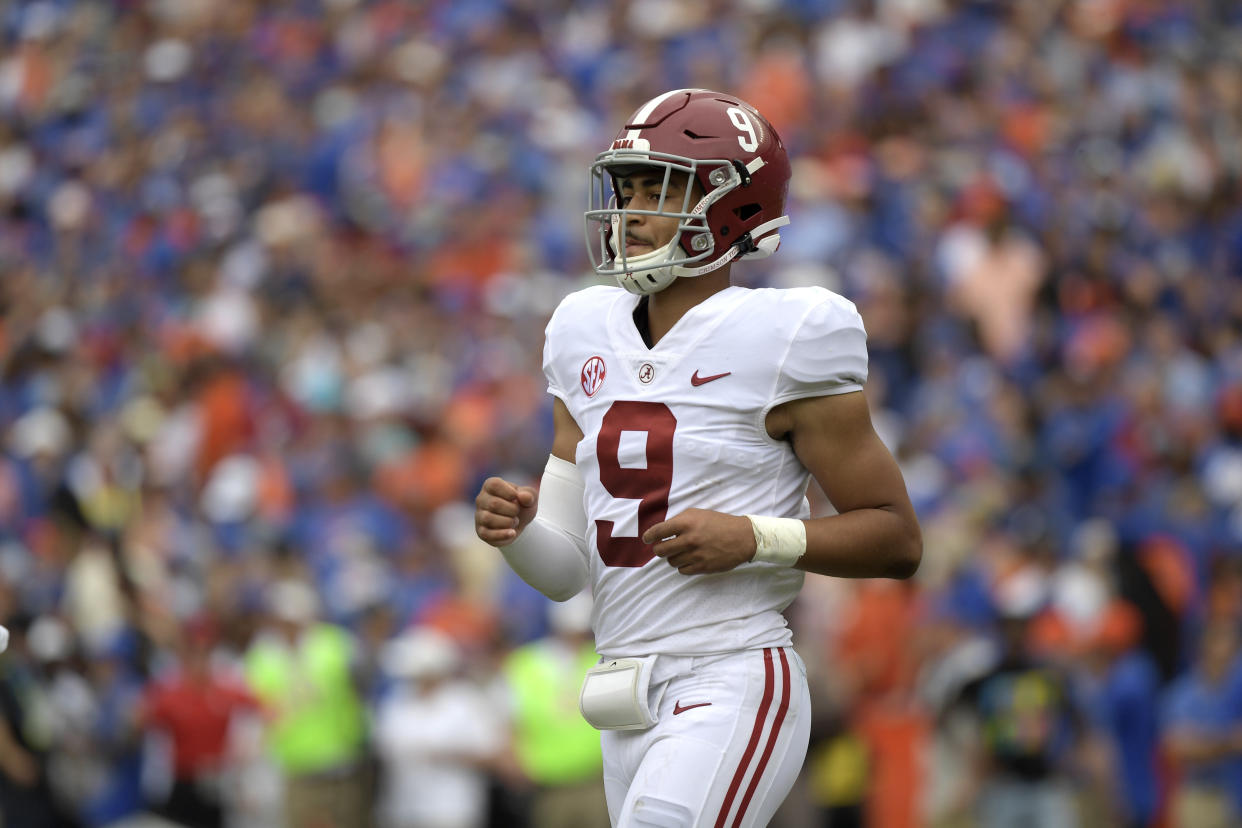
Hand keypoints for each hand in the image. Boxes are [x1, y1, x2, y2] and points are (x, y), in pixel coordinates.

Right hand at [475, 477, 537, 546]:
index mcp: (490, 485)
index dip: (510, 492)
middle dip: (512, 510)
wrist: (520, 522)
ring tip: (515, 521)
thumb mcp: (530, 496)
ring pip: (488, 519)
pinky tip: (512, 533)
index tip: (517, 498)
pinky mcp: (481, 532)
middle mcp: (481, 499)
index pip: (494, 485)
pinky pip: (487, 534)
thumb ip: (529, 494)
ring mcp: (479, 516)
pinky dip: (502, 534)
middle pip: (493, 504)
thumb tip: (523, 497)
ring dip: (508, 522)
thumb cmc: (522, 504)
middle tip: (517, 512)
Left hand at [642, 509, 756, 574]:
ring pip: (671, 562)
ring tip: (681, 552)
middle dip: (658, 549)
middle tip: (662, 547)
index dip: (649, 536)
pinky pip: (682, 570)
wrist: (743, 537)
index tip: (646, 539)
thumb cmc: (719, 523)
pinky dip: (683, 566)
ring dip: (673, 557)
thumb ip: (679, 521)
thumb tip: (662, 531)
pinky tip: (689, 559)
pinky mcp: (702, 567)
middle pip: (660, 550)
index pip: (658, 531)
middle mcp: (689, 539)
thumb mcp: (698, 514)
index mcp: (686, 523)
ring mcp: (695, 555)